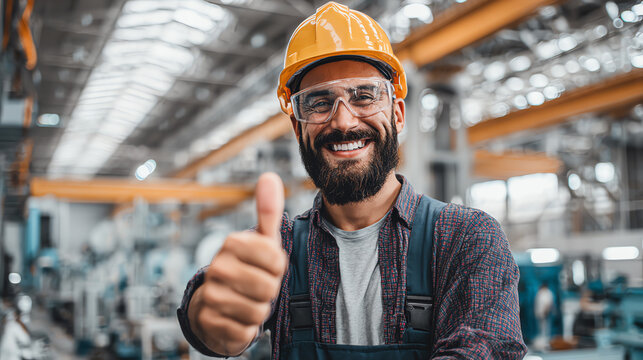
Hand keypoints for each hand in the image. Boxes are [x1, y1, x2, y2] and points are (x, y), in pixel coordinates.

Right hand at [188, 172, 286, 354]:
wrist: (213, 304)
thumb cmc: (246, 268)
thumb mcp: (260, 240)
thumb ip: (267, 210)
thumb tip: (269, 175)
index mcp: (232, 243)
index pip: (277, 261)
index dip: (277, 267)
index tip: (265, 265)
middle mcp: (216, 267)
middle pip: (269, 288)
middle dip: (269, 290)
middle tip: (256, 285)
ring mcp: (211, 295)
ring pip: (259, 311)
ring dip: (258, 310)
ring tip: (246, 300)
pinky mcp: (210, 323)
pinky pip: (246, 332)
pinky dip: (247, 329)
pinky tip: (236, 318)